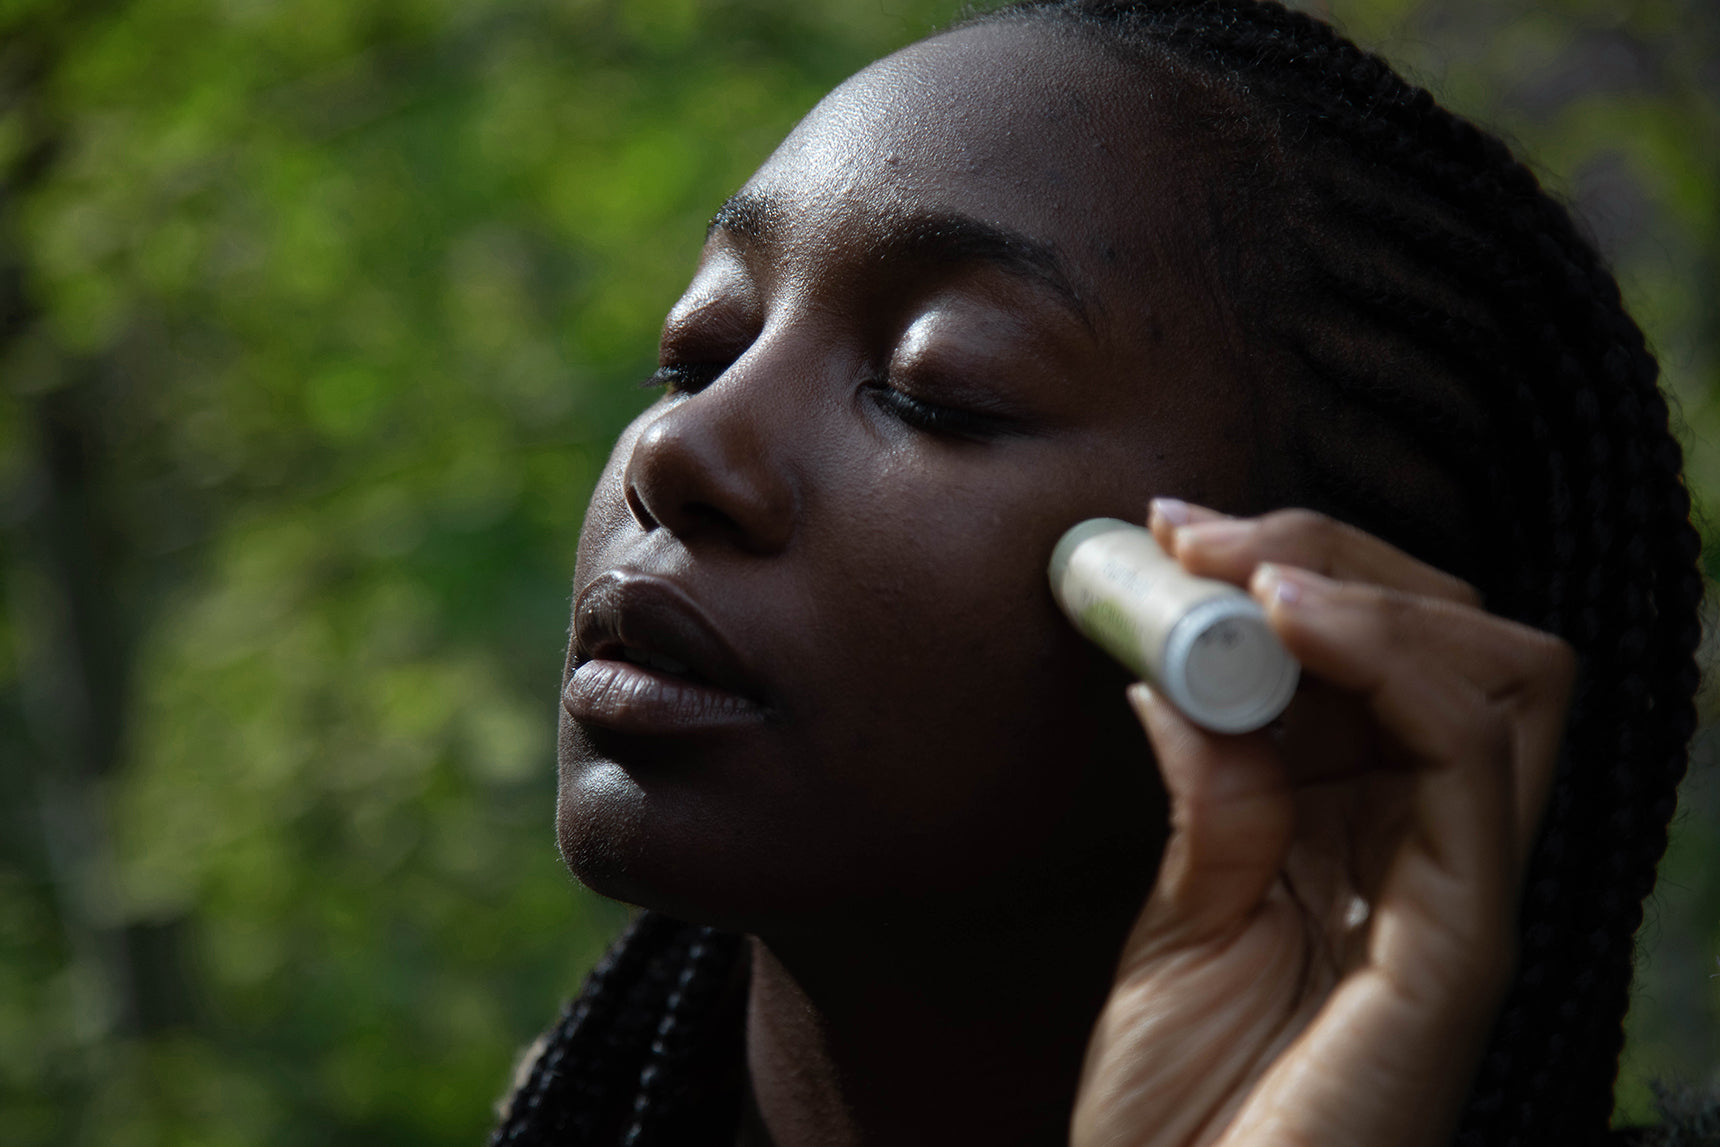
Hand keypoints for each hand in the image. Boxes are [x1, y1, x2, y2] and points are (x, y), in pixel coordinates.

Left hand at [1070, 502, 1574, 1146]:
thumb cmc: (1180, 1101)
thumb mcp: (1183, 911)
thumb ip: (1211, 786)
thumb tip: (1178, 655)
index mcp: (1373, 834)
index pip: (1394, 654)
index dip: (1295, 565)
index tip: (1171, 531)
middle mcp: (1436, 849)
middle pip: (1463, 640)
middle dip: (1332, 553)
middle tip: (1200, 534)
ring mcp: (1462, 891)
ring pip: (1503, 676)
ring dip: (1363, 588)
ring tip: (1242, 573)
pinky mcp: (1466, 943)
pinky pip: (1473, 760)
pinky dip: (1394, 662)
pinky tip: (1287, 623)